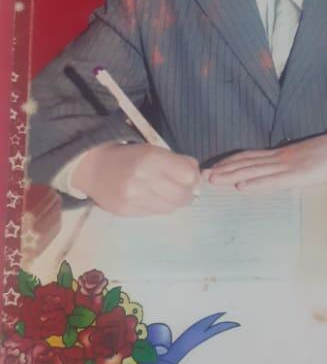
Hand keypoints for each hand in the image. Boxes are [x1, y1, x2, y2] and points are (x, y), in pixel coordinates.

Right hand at [73, 143, 200, 215]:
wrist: (93, 167)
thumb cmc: (128, 155)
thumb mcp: (152, 150)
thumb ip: (176, 163)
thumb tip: (197, 178)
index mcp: (151, 158)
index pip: (189, 175)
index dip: (193, 177)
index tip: (190, 176)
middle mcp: (143, 179)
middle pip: (183, 196)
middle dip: (188, 193)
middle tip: (183, 188)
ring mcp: (134, 198)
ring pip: (171, 208)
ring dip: (174, 201)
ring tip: (165, 192)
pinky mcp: (126, 212)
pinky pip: (155, 213)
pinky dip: (158, 206)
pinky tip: (151, 197)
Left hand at [205, 133, 326, 190]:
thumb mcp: (306, 159)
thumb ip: (291, 166)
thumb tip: (278, 172)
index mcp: (282, 155)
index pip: (250, 157)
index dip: (230, 162)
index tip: (213, 167)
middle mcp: (280, 158)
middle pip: (246, 163)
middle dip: (223, 170)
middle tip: (202, 176)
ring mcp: (288, 166)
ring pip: (255, 171)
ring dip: (232, 176)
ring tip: (214, 181)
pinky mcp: (299, 175)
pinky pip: (274, 181)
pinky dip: (256, 184)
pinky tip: (243, 188)